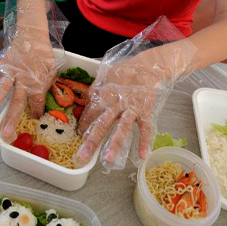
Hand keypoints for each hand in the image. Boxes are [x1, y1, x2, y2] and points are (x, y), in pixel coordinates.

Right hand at [0, 28, 58, 140]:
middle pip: (17, 101)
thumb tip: (46, 96)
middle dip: (11, 118)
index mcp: (37, 81)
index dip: (36, 111)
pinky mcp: (1, 64)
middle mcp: (23, 79)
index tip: (35, 119)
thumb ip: (48, 83)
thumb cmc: (43, 53)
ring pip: (1, 91)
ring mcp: (10, 72)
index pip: (37, 101)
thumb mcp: (52, 68)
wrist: (32, 34)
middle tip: (5, 132)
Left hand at [74, 38, 196, 169]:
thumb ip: (95, 90)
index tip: (78, 136)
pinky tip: (141, 156)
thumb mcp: (105, 76)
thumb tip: (85, 100)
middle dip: (91, 141)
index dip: (83, 125)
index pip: (90, 114)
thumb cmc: (124, 71)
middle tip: (82, 156)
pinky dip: (144, 141)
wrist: (147, 66)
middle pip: (101, 124)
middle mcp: (115, 104)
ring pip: (122, 128)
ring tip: (107, 159)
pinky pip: (145, 128)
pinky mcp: (146, 111)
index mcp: (103, 95)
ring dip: (115, 144)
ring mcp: (131, 109)